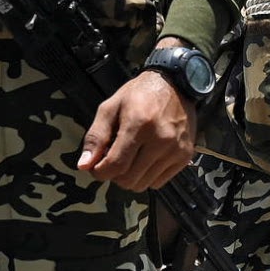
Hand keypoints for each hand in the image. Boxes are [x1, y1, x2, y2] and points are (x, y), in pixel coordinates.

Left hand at [78, 46, 197, 191]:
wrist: (175, 84)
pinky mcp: (185, 156)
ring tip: (131, 157)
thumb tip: (84, 165)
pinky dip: (148, 176)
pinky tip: (146, 159)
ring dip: (131, 177)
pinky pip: (158, 183)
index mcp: (139, 124)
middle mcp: (161, 139)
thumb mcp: (111, 107)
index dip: (100, 172)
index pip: (115, 165)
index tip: (97, 167)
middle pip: (128, 180)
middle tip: (115, 159)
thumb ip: (96, 136)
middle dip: (115, 175)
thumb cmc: (140, 94)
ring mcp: (176, 150)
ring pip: (143, 185)